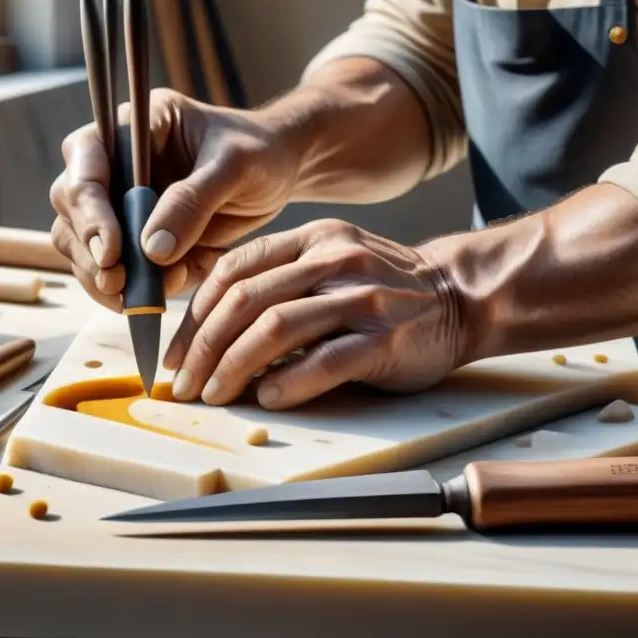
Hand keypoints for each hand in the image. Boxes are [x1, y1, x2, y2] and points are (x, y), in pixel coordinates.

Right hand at [49, 89, 301, 311]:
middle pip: (71, 208)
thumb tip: (151, 249)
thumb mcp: (236, 165)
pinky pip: (116, 270)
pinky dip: (139, 288)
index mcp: (133, 126)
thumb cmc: (259, 152)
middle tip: (121, 285)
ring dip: (108, 277)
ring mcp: (119, 201)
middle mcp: (114, 162)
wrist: (279, 173)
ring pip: (82, 245)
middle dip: (91, 251)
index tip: (111, 252)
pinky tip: (180, 281)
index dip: (88, 208)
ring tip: (157, 292)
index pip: (84, 158)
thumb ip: (194, 200)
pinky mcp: (134, 237)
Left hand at [162, 219, 466, 408]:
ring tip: (215, 395)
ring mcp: (363, 296)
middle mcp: (334, 259)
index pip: (234, 269)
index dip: (194, 315)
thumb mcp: (329, 266)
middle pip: (246, 299)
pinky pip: (326, 360)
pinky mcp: (386, 336)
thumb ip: (280, 285)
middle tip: (184, 384)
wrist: (461, 296)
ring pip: (277, 327)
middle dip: (203, 347)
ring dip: (233, 366)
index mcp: (312, 238)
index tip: (175, 354)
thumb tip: (210, 337)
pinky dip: (290, 382)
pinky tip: (268, 399)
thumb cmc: (383, 291)